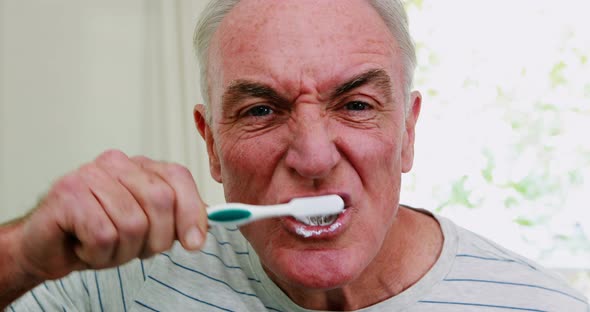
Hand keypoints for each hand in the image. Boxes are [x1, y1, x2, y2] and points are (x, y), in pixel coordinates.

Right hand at [14, 149, 207, 280]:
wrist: (50, 247)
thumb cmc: (99, 233)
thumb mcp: (149, 226)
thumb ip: (179, 216)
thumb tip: (214, 219)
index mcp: (139, 166)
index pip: (179, 178)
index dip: (193, 212)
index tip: (195, 242)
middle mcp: (116, 163)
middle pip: (161, 201)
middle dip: (156, 239)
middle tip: (136, 249)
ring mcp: (89, 175)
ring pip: (132, 224)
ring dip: (123, 252)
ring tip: (106, 248)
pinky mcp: (68, 195)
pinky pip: (103, 236)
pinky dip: (99, 255)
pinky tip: (85, 248)